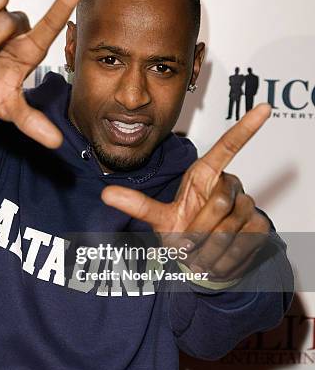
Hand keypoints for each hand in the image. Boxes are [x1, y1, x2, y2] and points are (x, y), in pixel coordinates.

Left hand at [101, 104, 271, 281]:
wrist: (202, 262)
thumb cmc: (182, 232)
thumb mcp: (159, 218)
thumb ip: (137, 204)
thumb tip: (106, 193)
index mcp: (207, 175)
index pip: (229, 147)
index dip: (246, 127)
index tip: (263, 107)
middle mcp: (230, 186)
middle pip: (218, 204)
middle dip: (197, 231)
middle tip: (186, 246)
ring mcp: (248, 206)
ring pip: (228, 228)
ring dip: (207, 250)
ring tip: (197, 257)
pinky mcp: (260, 227)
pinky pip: (242, 244)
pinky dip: (223, 260)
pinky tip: (215, 263)